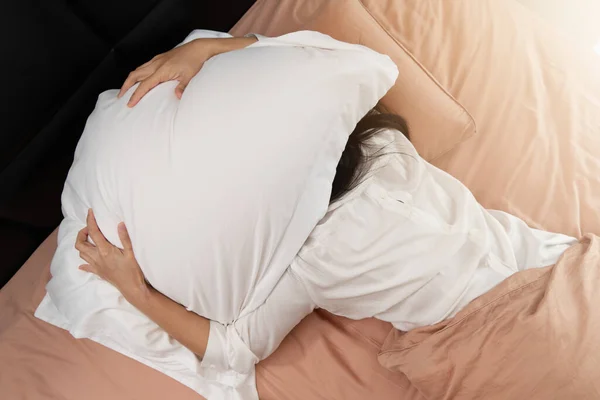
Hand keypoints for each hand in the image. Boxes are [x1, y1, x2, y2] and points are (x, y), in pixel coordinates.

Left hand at [76, 209, 147, 300]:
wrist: (132, 288)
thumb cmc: (133, 271)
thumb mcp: (131, 253)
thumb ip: (124, 238)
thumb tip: (120, 223)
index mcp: (105, 251)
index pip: (93, 233)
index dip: (90, 221)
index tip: (90, 212)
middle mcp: (97, 258)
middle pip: (80, 244)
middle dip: (81, 233)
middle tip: (89, 228)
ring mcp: (97, 266)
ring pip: (81, 254)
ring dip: (82, 245)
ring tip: (90, 239)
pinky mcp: (99, 272)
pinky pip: (87, 267)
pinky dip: (84, 262)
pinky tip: (84, 263)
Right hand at [119, 36, 256, 106]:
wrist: (198, 48)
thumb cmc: (195, 62)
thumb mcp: (189, 76)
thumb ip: (182, 87)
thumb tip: (177, 97)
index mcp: (162, 70)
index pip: (144, 85)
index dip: (136, 95)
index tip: (129, 104)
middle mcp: (156, 64)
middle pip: (135, 75)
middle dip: (126, 87)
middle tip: (121, 97)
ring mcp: (157, 60)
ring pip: (138, 70)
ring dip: (130, 80)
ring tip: (126, 89)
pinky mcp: (160, 58)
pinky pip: (144, 66)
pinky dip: (138, 73)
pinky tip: (139, 78)